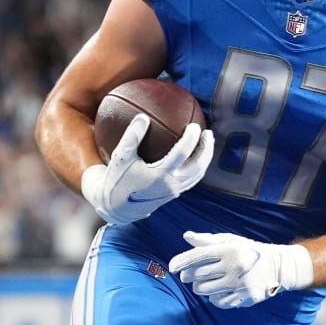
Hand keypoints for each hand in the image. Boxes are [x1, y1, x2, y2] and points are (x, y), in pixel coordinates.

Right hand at [79, 115, 214, 224]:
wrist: (117, 208)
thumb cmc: (118, 180)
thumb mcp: (120, 158)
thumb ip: (132, 137)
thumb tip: (143, 116)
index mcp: (160, 175)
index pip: (182, 153)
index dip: (191, 138)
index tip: (193, 126)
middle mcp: (171, 185)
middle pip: (198, 166)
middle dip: (206, 149)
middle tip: (208, 133)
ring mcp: (174, 192)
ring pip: (197, 175)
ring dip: (205, 158)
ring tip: (207, 143)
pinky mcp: (173, 195)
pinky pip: (191, 179)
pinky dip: (197, 167)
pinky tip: (195, 156)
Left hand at [169, 231, 313, 308]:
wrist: (279, 266)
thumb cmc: (250, 251)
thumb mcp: (231, 241)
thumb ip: (208, 240)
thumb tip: (186, 236)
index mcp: (230, 249)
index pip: (199, 256)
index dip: (182, 261)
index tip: (171, 267)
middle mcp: (234, 266)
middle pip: (198, 275)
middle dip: (189, 276)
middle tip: (188, 275)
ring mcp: (240, 284)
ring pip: (205, 290)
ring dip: (200, 287)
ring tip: (205, 283)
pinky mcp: (246, 298)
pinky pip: (219, 302)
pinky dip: (214, 298)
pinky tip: (219, 292)